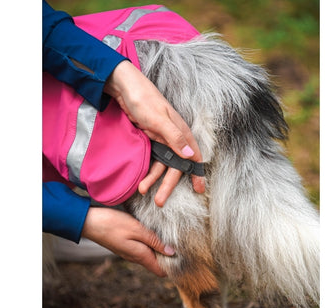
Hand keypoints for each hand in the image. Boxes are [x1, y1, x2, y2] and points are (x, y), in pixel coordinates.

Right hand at [81, 207, 173, 276]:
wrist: (89, 222)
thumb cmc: (113, 224)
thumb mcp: (137, 230)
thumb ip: (154, 241)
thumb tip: (171, 252)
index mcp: (140, 256)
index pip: (161, 271)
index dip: (173, 266)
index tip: (184, 256)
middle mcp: (135, 257)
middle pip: (157, 263)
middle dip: (168, 257)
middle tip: (181, 243)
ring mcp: (129, 252)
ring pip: (150, 255)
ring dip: (159, 248)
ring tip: (170, 236)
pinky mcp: (125, 245)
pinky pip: (142, 248)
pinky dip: (150, 243)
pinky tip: (154, 232)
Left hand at [104, 60, 204, 206]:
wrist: (124, 88)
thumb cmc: (144, 100)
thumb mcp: (160, 120)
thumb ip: (175, 138)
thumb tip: (192, 156)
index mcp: (181, 132)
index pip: (194, 157)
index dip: (196, 173)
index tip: (199, 190)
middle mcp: (173, 138)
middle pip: (174, 166)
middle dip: (169, 184)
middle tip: (160, 202)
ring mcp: (160, 140)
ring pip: (161, 165)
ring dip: (153, 179)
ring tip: (143, 192)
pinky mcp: (149, 140)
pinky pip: (151, 160)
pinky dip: (147, 171)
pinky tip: (141, 180)